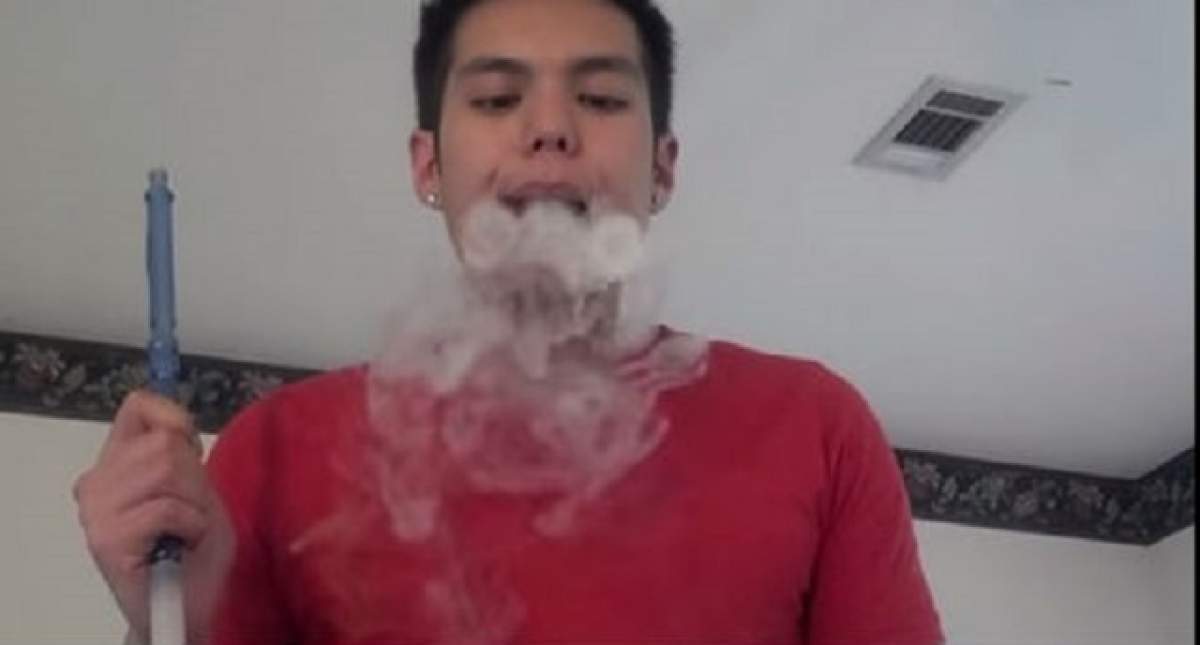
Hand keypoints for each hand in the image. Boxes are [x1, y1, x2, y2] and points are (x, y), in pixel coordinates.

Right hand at [74, 390, 233, 644]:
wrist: (188, 604)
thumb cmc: (195, 549)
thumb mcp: (199, 488)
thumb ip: (182, 454)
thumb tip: (175, 425)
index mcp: (116, 463)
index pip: (139, 406)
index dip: (176, 419)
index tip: (192, 454)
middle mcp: (97, 481)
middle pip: (163, 441)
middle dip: (194, 477)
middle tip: (190, 512)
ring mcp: (96, 510)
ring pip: (166, 469)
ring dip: (194, 503)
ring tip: (185, 529)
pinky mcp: (106, 537)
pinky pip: (168, 507)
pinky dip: (191, 525)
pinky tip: (181, 545)